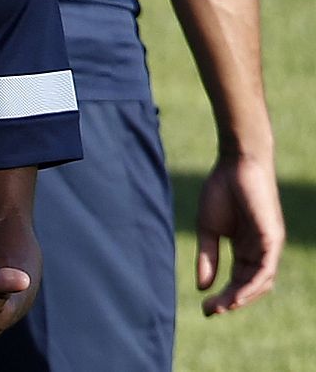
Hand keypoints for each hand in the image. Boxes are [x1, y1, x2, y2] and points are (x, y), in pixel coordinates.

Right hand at [196, 153, 282, 314]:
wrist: (235, 164)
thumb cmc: (221, 190)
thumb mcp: (208, 228)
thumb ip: (207, 256)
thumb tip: (202, 286)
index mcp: (245, 249)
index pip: (237, 280)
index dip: (222, 295)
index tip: (204, 308)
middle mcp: (260, 251)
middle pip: (249, 285)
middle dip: (231, 301)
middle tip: (211, 311)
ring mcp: (269, 246)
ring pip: (261, 282)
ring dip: (242, 297)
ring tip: (222, 307)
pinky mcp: (273, 239)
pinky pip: (265, 269)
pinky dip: (252, 285)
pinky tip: (236, 295)